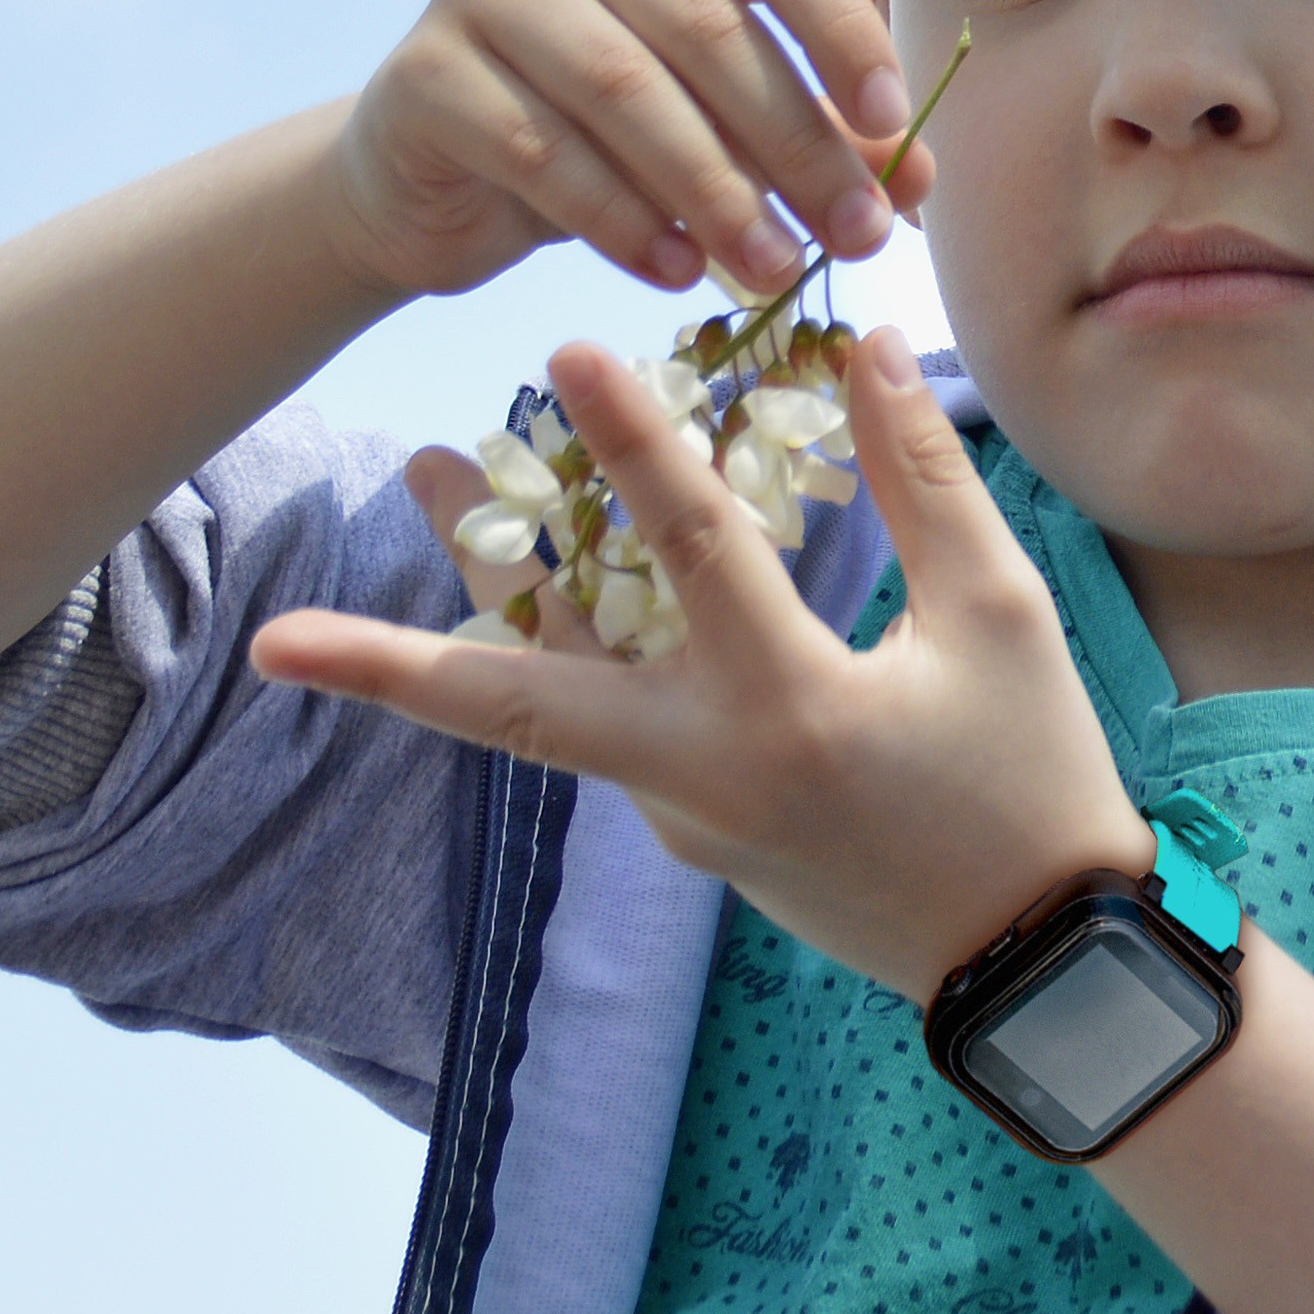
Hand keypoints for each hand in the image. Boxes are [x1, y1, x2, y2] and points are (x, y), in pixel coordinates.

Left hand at [249, 326, 1151, 996]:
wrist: (1034, 963)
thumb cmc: (1032, 776)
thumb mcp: (995, 616)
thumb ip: (923, 479)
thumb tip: (863, 350)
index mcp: (790, 713)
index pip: (691, 552)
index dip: (632, 443)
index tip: (568, 349)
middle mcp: (703, 776)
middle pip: (519, 710)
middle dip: (393, 663)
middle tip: (279, 633)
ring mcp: (682, 816)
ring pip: (548, 703)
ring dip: (476, 608)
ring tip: (436, 481)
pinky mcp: (689, 831)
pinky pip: (605, 721)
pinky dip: (567, 640)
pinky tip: (551, 560)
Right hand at [322, 0, 921, 308]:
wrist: (430, 182)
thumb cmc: (597, 140)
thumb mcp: (712, 121)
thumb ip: (811, 126)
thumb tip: (915, 175)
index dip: (843, 26)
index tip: (896, 124)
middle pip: (708, 27)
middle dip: (798, 141)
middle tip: (859, 235)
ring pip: (625, 89)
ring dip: (714, 191)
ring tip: (772, 271)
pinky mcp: (427, 71)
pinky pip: (538, 150)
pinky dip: (620, 219)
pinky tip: (674, 272)